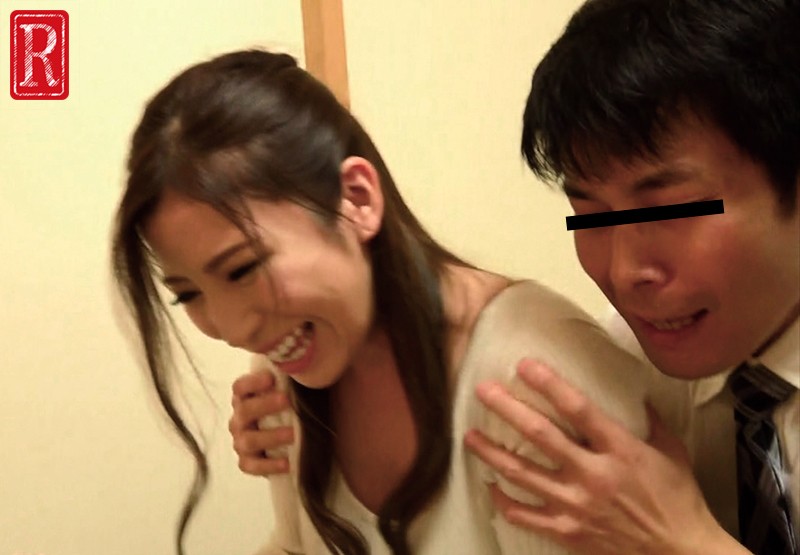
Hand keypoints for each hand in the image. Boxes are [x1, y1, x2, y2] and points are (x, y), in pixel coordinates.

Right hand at [229, 370, 293, 475]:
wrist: (286, 443)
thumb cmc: (287, 410)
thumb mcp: (289, 392)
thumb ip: (292, 379)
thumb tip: (314, 359)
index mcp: (245, 398)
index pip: (240, 387)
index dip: (252, 382)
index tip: (270, 378)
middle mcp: (239, 419)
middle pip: (244, 411)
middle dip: (264, 405)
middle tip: (286, 400)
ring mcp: (241, 441)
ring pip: (247, 440)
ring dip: (269, 437)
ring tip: (292, 434)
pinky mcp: (247, 462)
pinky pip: (250, 466)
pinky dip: (267, 466)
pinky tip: (286, 462)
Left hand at [464, 359, 746, 554]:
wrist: (680, 554)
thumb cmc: (677, 499)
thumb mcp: (671, 450)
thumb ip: (647, 418)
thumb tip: (630, 389)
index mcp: (619, 450)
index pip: (578, 408)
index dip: (549, 384)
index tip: (524, 365)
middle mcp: (593, 475)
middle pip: (540, 435)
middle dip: (507, 409)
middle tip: (484, 391)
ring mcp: (576, 506)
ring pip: (521, 474)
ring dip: (492, 452)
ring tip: (469, 436)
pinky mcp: (568, 532)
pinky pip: (525, 515)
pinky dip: (503, 501)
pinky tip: (491, 486)